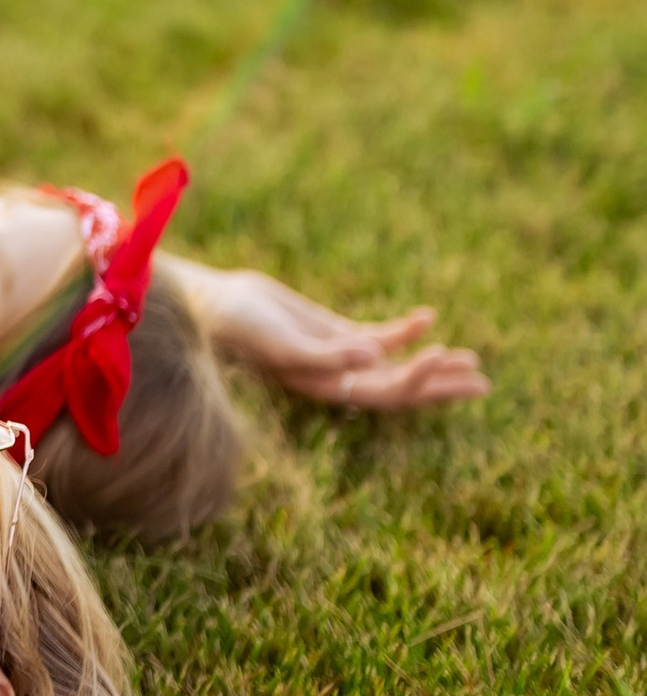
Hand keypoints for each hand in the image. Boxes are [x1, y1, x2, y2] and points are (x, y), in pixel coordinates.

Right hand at [187, 263, 487, 410]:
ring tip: (472, 360)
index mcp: (326, 388)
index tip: (445, 356)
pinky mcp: (331, 332)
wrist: (212, 304)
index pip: (384, 391)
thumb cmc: (238, 326)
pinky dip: (404, 330)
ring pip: (395, 364)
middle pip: (399, 386)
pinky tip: (427, 317)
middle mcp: (336, 378)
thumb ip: (325, 353)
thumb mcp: (281, 339)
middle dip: (441, 384)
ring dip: (432, 362)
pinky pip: (376, 337)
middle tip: (484, 382)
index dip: (418, 379)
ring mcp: (337, 356)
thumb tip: (372, 357)